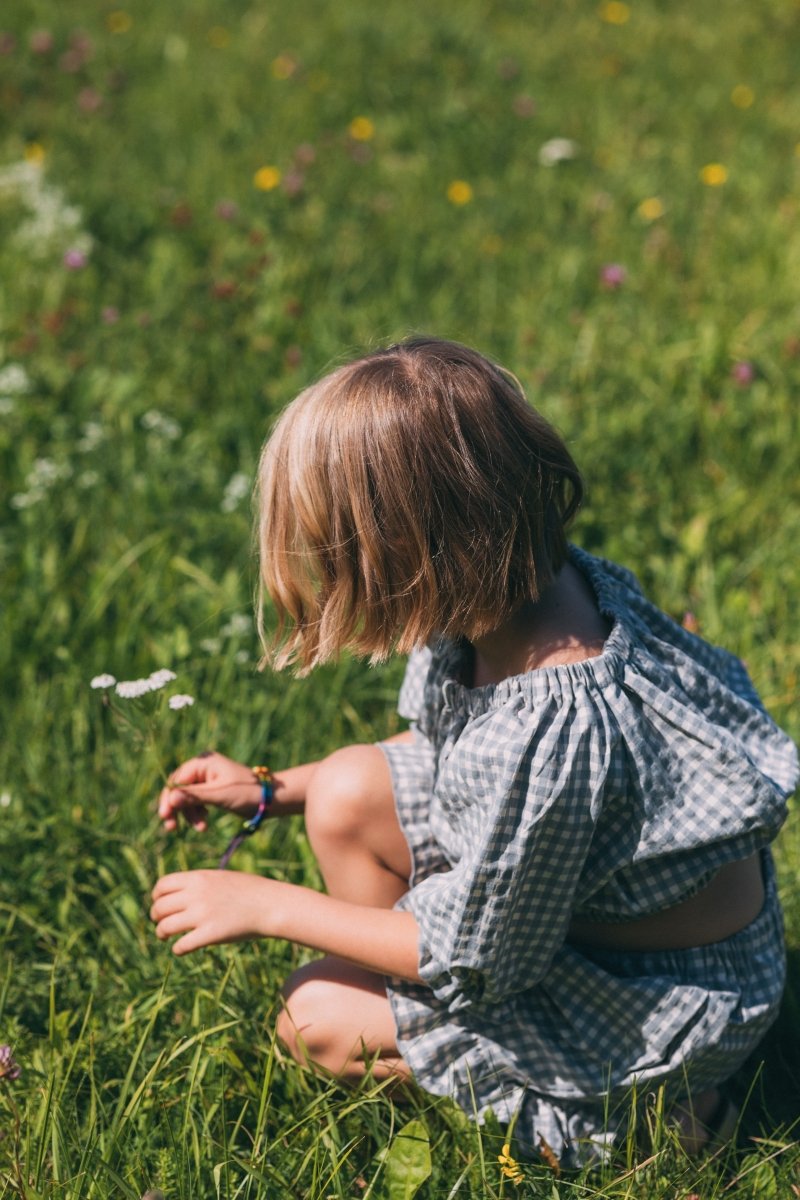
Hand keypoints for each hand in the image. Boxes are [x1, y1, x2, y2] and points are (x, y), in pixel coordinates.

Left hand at [150, 869, 279, 953]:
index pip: (162, 885)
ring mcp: (202, 914)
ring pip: (165, 927)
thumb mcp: (220, 877)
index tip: (159, 905)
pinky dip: (177, 949)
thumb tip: (177, 894)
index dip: (156, 897)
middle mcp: (197, 894)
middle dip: (156, 917)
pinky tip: (181, 948)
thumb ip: (198, 884)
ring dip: (161, 934)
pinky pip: (181, 945)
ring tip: (165, 937)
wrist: (270, 904)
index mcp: (199, 877)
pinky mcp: (210, 934)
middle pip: (160, 907)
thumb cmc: (248, 891)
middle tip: (161, 924)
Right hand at [158, 751, 263, 831]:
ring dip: (190, 814)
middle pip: (178, 789)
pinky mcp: (212, 790)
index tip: (165, 816)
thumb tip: (170, 799)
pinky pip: (196, 802)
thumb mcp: (219, 796)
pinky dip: (197, 813)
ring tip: (202, 828)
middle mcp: (203, 767)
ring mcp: (207, 779)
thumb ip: (194, 797)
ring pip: (186, 798)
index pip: (176, 780)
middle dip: (177, 808)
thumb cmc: (248, 793)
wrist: (271, 799)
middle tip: (171, 828)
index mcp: (203, 762)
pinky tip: (204, 823)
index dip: (169, 799)